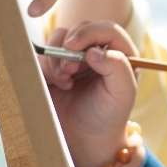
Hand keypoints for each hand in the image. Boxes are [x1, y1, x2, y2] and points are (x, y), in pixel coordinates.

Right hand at [41, 21, 139, 166]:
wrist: (82, 137)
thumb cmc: (107, 116)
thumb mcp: (123, 94)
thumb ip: (117, 67)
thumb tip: (94, 50)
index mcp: (121, 54)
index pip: (107, 29)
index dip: (89, 32)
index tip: (74, 47)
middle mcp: (99, 50)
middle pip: (80, 28)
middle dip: (70, 47)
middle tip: (70, 71)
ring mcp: (75, 56)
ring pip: (59, 37)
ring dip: (57, 58)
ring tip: (65, 81)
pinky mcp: (55, 64)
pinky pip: (44, 53)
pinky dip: (46, 66)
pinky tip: (57, 84)